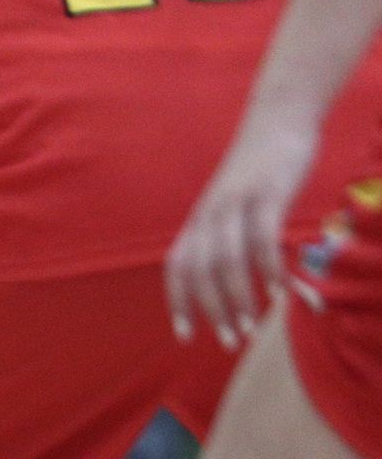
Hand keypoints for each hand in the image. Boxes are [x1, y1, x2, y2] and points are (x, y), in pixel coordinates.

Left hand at [166, 111, 321, 348]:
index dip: (177, 300)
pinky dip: (267, 268)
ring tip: (252, 328)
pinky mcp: (265, 193)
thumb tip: (236, 274)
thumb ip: (233, 234)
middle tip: (230, 341)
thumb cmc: (261, 168)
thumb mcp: (238, 204)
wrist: (278, 117)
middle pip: (199, 269)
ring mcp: (236, 202)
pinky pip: (261, 237)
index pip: (178, 265)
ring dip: (238, 298)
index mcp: (201, 218)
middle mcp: (210, 212)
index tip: (184, 335)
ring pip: (226, 259)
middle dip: (211, 309)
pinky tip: (280, 294)